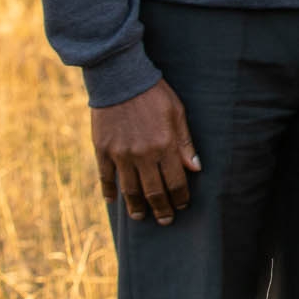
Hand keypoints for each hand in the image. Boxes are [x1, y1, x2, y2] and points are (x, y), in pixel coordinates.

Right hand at [92, 79, 199, 224]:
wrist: (121, 78)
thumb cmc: (154, 94)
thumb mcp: (177, 113)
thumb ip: (185, 142)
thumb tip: (196, 168)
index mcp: (165, 146)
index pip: (175, 182)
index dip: (180, 198)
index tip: (183, 205)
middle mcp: (143, 154)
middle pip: (153, 192)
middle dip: (162, 209)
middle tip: (166, 221)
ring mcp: (120, 154)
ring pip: (129, 190)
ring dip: (136, 207)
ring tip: (141, 217)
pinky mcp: (102, 150)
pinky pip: (105, 177)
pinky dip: (109, 191)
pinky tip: (113, 201)